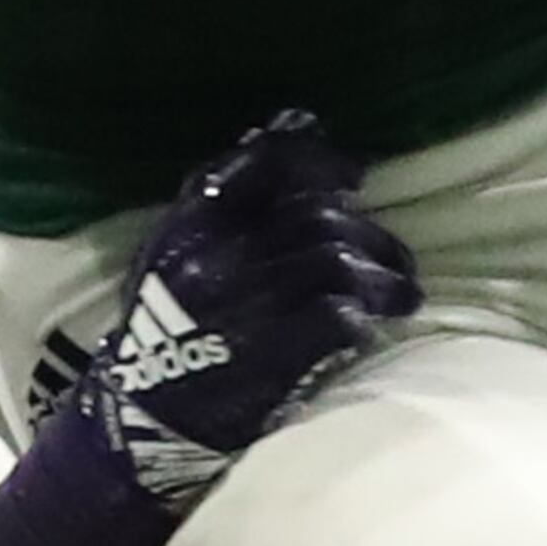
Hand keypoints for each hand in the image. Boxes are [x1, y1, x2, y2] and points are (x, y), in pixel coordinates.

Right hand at [69, 109, 421, 503]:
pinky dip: (363, 318)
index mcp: (192, 223)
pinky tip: (369, 327)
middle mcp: (219, 256)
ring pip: (338, 262)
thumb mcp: (174, 248)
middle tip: (389, 251)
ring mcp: (248, 304)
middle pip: (318, 215)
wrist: (145, 418)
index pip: (267, 162)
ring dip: (382, 275)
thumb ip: (227, 192)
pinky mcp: (274, 354)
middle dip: (365, 230)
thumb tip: (290, 126)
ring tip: (401, 291)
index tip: (354, 174)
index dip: (320, 159)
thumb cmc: (169, 325)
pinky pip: (340, 317)